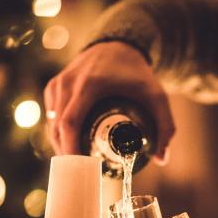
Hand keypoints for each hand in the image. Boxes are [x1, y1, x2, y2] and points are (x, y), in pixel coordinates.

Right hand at [43, 42, 174, 160]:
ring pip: (52, 122)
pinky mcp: (54, 85)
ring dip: (60, 143)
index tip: (81, 167)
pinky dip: (57, 130)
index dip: (71, 150)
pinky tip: (70, 143)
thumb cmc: (137, 73)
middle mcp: (69, 83)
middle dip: (66, 153)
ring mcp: (58, 83)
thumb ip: (165, 126)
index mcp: (89, 86)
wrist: (118, 46)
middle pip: (57, 127)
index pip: (70, 124)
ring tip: (77, 160)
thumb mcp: (156, 96)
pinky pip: (51, 114)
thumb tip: (161, 159)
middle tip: (81, 171)